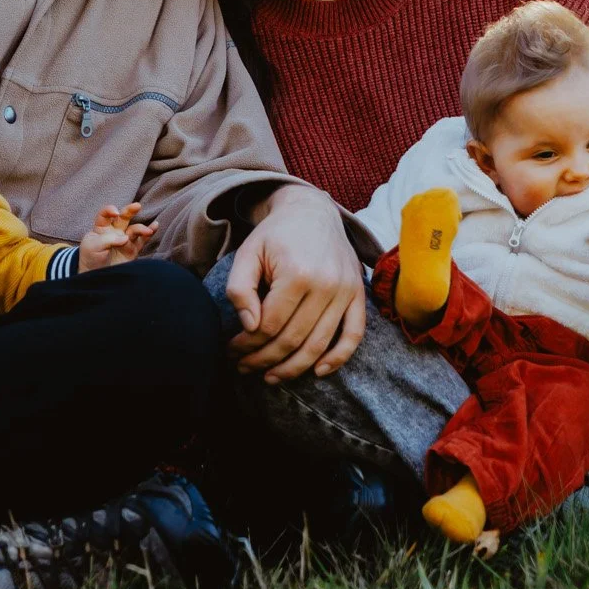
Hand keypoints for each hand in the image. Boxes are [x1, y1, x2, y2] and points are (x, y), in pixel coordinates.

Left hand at [78, 203, 155, 271]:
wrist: (95, 277)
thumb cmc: (90, 258)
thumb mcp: (93, 246)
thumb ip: (108, 239)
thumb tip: (126, 238)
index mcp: (101, 227)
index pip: (105, 214)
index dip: (110, 210)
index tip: (115, 213)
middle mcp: (114, 231)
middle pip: (123, 217)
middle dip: (130, 211)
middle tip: (137, 206)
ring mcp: (124, 240)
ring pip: (134, 229)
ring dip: (142, 228)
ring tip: (148, 230)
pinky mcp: (132, 250)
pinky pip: (142, 240)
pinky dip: (149, 234)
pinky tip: (155, 227)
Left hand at [227, 185, 365, 381]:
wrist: (312, 211)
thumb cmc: (275, 235)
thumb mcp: (247, 253)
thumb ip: (240, 288)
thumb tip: (249, 327)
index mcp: (297, 273)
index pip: (269, 325)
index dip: (246, 344)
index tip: (231, 350)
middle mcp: (326, 285)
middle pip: (292, 339)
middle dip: (263, 360)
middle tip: (243, 367)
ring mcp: (346, 291)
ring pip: (319, 345)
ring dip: (292, 368)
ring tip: (269, 377)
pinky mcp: (357, 295)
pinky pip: (353, 335)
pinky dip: (338, 358)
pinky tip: (316, 371)